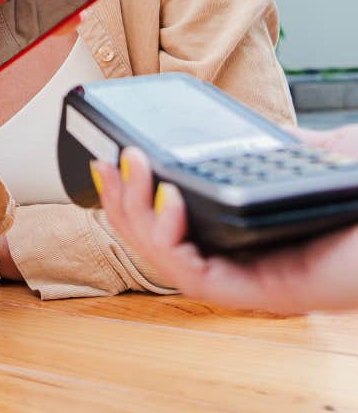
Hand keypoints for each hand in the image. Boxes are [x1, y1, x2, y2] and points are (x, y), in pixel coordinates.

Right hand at [93, 125, 357, 313]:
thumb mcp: (317, 155)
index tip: (111, 158)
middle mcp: (242, 259)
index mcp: (245, 230)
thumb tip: (248, 130)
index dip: (133, 195)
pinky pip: (199, 278)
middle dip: (122, 202)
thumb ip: (280, 146)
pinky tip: (168, 199)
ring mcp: (253, 279)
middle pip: (157, 242)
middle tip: (108, 161)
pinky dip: (171, 242)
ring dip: (135, 216)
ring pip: (167, 263)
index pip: (172, 221)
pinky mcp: (269, 294)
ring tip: (127, 170)